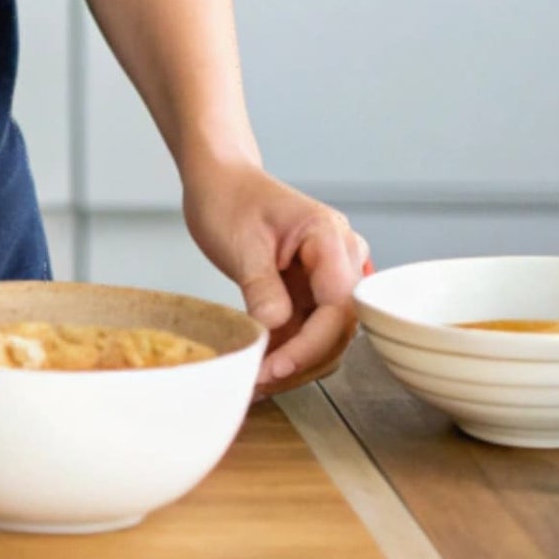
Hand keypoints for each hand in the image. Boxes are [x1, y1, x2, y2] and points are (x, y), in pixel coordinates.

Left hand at [181, 158, 370, 397]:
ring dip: (294, 358)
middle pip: (337, 326)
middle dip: (301, 358)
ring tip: (256, 377)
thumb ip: (262, 287)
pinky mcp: (310, 287)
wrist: (218, 178)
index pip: (337, 306)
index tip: (277, 366)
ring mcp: (327, 273)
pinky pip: (307, 326)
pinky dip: (286, 346)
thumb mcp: (241, 243)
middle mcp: (339, 256)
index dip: (310, 344)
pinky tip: (260, 363)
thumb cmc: (228, 197)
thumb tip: (276, 329)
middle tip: (260, 380)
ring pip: (324, 332)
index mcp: (329, 238)